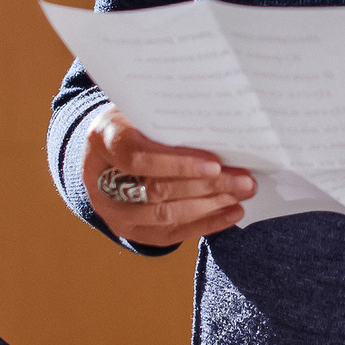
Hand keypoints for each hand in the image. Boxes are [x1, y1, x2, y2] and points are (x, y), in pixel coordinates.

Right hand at [81, 106, 254, 248]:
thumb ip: (169, 120)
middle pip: (156, 190)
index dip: (177, 163)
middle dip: (206, 186)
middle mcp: (100, 181)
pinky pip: (170, 233)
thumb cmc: (133, 124)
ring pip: (164, 216)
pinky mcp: (130, 231)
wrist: (106, 150)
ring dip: (209, 206)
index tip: (215, 163)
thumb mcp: (141, 111)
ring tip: (241, 195)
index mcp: (103, 141)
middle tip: (244, 180)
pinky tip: (231, 213)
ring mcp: (113, 211)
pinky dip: (206, 224)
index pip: (138, 157)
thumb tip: (221, 127)